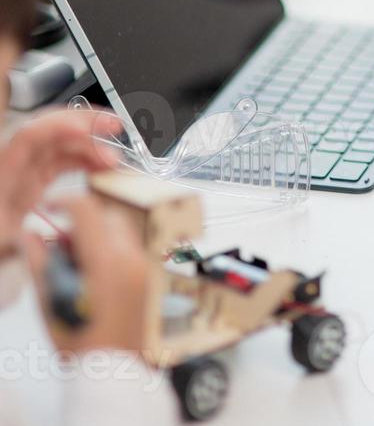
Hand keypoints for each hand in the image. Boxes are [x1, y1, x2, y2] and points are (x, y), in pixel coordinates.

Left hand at [0, 110, 122, 259]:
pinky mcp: (35, 179)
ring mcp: (26, 170)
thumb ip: (20, 240)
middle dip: (85, 122)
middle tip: (114, 126)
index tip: (88, 131)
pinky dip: (85, 159)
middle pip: (51, 129)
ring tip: (114, 159)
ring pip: (62, 144)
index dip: (60, 126)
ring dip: (91, 145)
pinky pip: (64, 160)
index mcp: (4, 171)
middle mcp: (16, 164)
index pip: (31, 135)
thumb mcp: (2, 242)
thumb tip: (45, 235)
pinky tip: (100, 168)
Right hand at [23, 195, 150, 353]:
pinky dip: (110, 249)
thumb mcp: (48, 299)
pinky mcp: (148, 276)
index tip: (48, 207)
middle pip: (109, 216)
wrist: (112, 368)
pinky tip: (92, 274)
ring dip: (98, 235)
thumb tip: (29, 231)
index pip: (87, 210)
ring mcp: (144, 266)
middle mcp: (131, 257)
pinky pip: (130, 248)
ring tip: (75, 263)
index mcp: (106, 260)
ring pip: (121, 231)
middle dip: (83, 221)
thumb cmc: (77, 339)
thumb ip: (39, 259)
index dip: (64, 201)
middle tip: (61, 244)